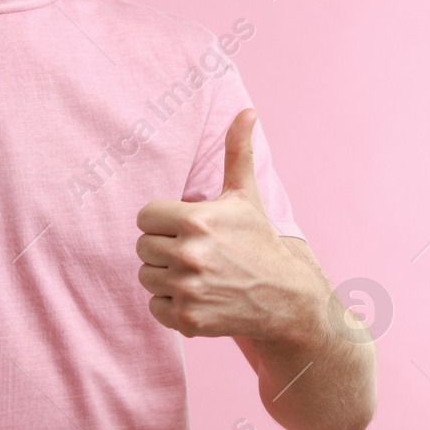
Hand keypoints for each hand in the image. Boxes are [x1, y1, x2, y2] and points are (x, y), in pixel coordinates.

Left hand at [135, 108, 319, 342]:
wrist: (286, 299)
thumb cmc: (259, 243)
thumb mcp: (246, 197)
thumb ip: (237, 152)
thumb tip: (247, 111)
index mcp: (196, 220)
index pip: (145, 217)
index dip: (163, 222)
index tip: (187, 228)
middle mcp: (189, 254)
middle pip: (143, 247)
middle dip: (164, 249)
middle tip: (195, 253)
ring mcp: (188, 289)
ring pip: (146, 277)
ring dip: (166, 277)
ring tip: (199, 275)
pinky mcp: (188, 319)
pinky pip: (154, 307)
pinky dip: (171, 305)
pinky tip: (200, 297)